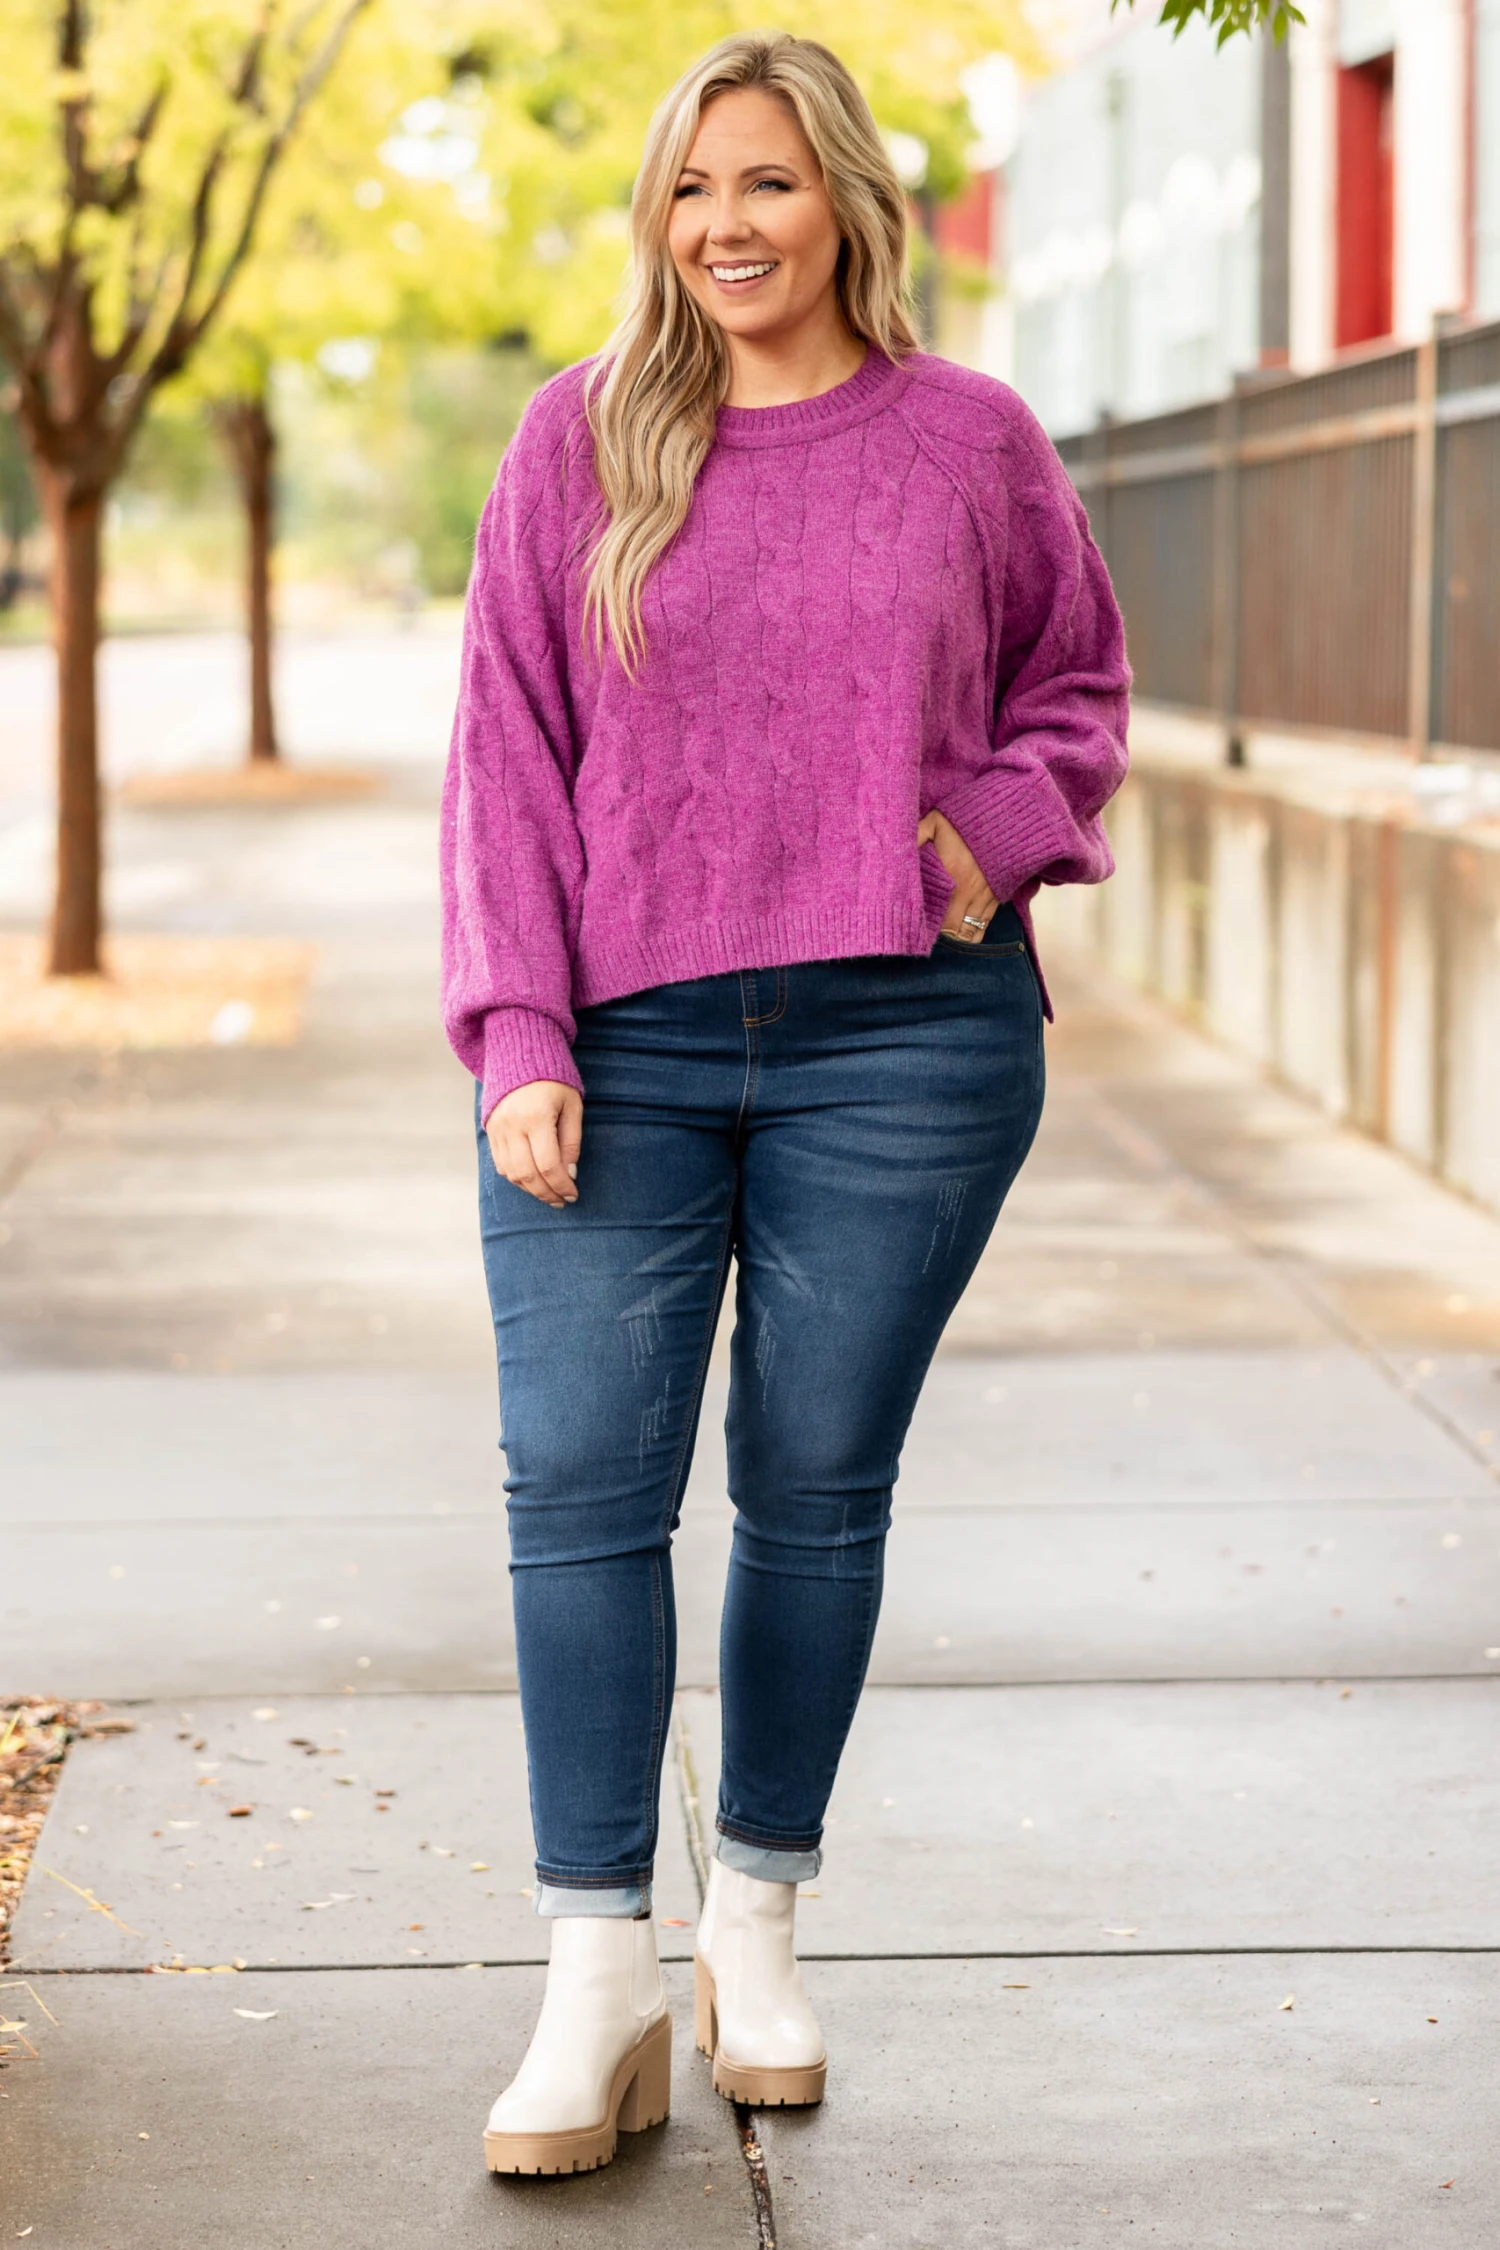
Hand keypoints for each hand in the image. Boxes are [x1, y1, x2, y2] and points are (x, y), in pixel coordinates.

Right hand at [486, 1080, 582, 1207]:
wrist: (519, 1054)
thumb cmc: (554, 1080)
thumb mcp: (572, 1106)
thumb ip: (571, 1142)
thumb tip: (569, 1174)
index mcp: (536, 1117)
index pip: (548, 1164)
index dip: (561, 1185)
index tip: (573, 1194)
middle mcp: (512, 1125)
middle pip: (527, 1174)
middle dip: (546, 1193)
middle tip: (562, 1201)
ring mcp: (497, 1129)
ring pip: (511, 1173)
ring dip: (531, 1189)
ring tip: (549, 1195)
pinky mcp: (490, 1131)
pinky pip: (501, 1165)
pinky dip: (517, 1178)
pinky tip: (533, 1181)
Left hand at [917, 810, 998, 943]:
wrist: (1006, 819)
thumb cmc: (966, 822)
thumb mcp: (935, 823)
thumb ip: (916, 836)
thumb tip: (895, 848)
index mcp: (951, 878)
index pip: (936, 916)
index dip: (925, 929)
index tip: (915, 934)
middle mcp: (968, 893)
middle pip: (953, 931)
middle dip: (940, 940)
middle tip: (927, 943)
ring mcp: (985, 897)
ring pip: (970, 933)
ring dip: (957, 940)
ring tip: (944, 945)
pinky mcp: (998, 897)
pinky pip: (985, 925)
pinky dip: (974, 934)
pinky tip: (963, 938)